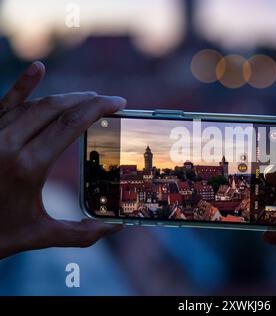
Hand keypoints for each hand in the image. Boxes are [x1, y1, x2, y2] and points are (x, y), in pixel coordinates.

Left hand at [0, 62, 124, 258]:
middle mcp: (8, 144)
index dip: (98, 109)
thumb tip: (115, 227)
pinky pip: (4, 102)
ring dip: (65, 98)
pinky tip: (38, 68)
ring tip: (88, 98)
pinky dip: (22, 85)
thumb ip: (80, 233)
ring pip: (34, 104)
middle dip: (87, 100)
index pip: (70, 124)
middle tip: (110, 101)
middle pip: (55, 108)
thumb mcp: (38, 235)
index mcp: (27, 166)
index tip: (118, 104)